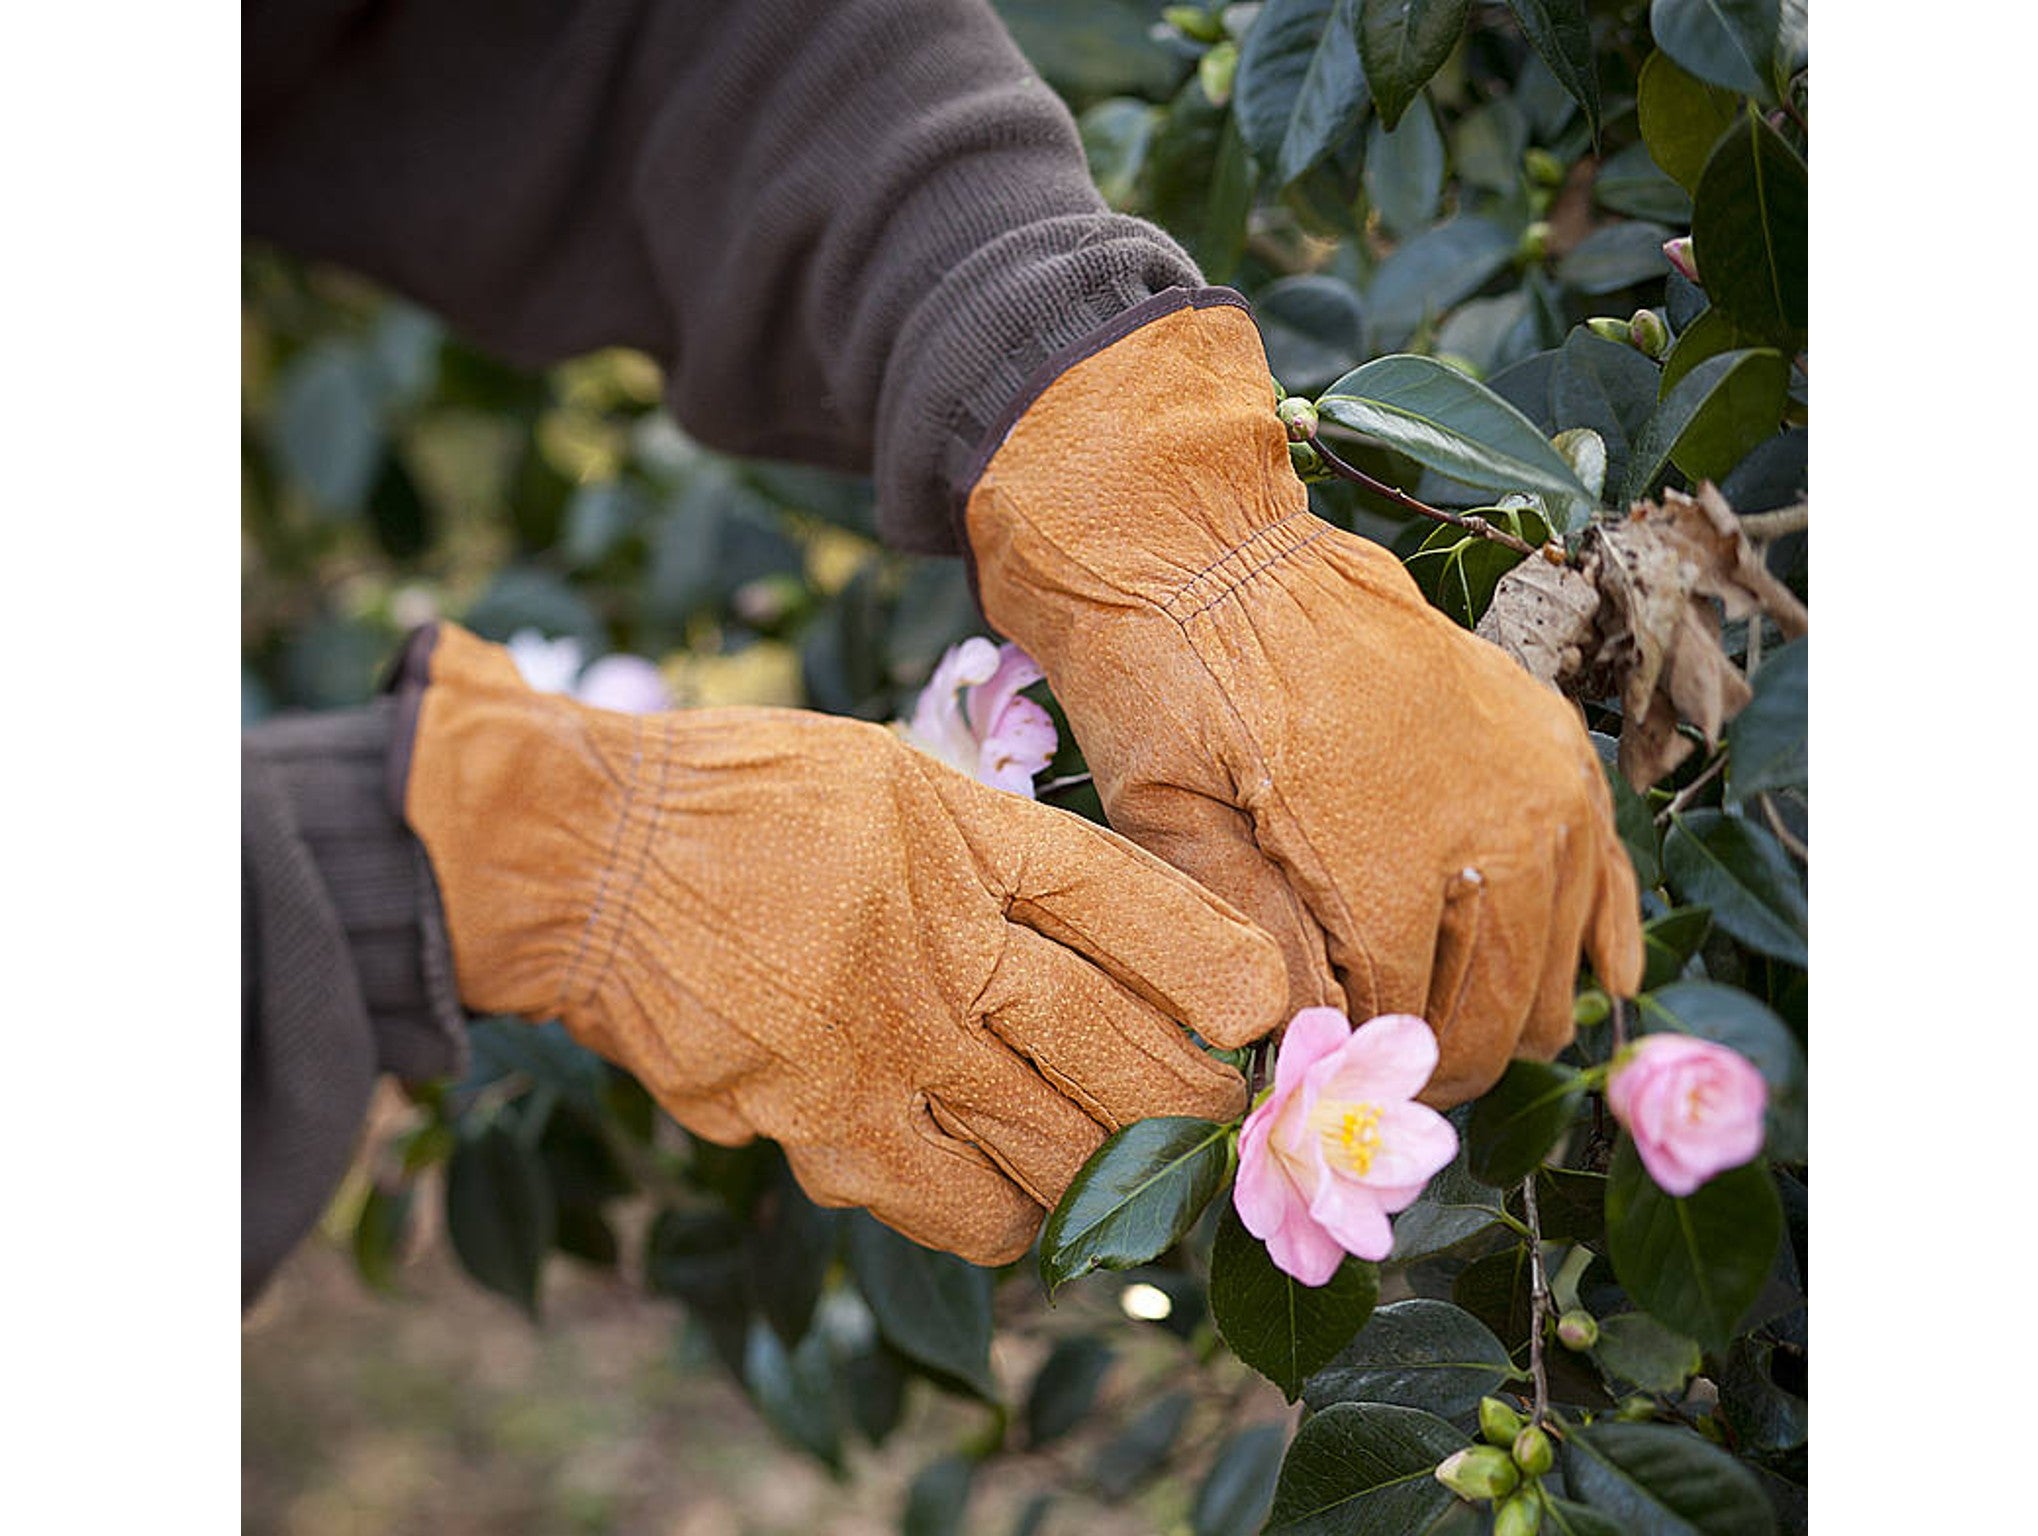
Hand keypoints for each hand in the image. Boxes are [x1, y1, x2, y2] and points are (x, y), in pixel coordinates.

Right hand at [395, 625, 1285, 1263]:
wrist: (589, 857)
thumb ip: (998, 849)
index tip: (1264, 1007)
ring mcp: (892, 1044)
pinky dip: (1014, 1218)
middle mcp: (950, 946)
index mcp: (974, 840)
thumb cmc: (744, 798)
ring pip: (1064, 1149)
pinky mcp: (828, 1125)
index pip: (1140, 913)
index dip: (1220, 969)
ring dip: (1119, 1173)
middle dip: (1193, 1101)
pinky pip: (966, 1209)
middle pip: (1125, 1053)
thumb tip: (1100, 937)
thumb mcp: (895, 775)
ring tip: (1134, 1172)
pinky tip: (1021, 1203)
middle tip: (1214, 1115)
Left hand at [964, 291, 1641, 1104]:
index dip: (1364, 1064)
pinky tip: (1591, 978)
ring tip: (1447, 1022)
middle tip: (1383, 1064)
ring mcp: (1538, 779)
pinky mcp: (1549, 737)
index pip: (1405, 1028)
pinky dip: (1595, 928)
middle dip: (1438, 1053)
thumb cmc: (1164, 683)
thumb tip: (1309, 1046)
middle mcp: (1490, 831)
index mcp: (1385, 865)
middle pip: (1495, 1010)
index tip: (1327, 1072)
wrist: (1203, 541)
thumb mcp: (1168, 829)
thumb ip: (1256, 948)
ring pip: (1554, 959)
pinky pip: (1605, 866)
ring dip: (1507, 1004)